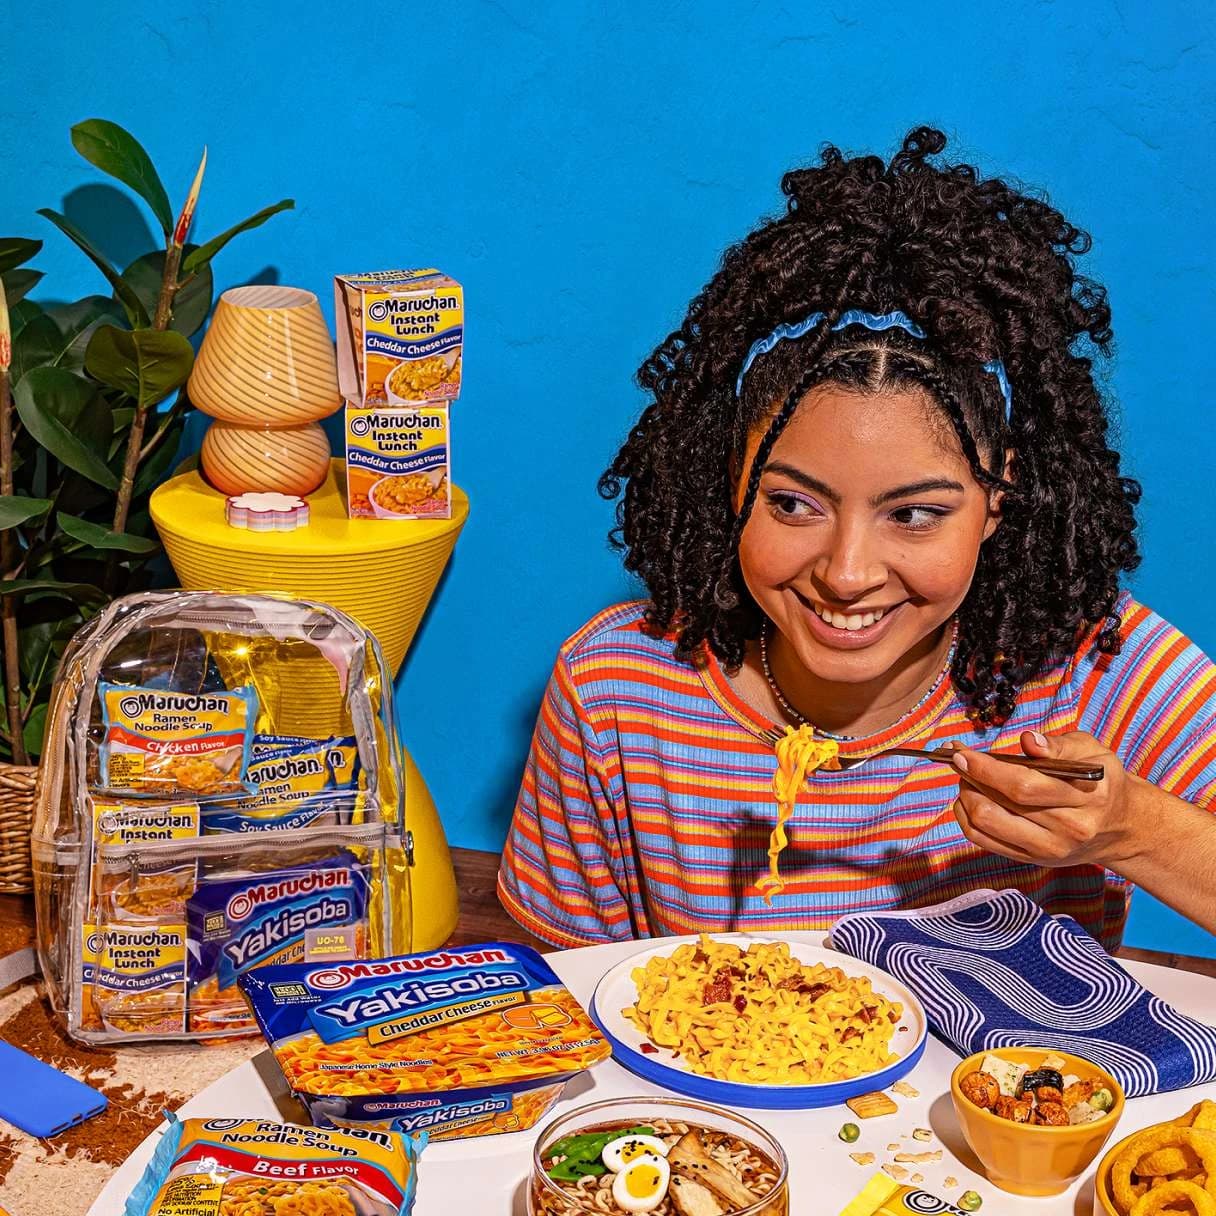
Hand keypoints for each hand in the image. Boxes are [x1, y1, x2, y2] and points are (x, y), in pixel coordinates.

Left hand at [950, 731, 1138, 869]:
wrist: (1123, 826)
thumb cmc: (1102, 782)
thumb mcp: (1092, 752)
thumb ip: (1059, 745)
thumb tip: (1028, 740)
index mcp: (1085, 798)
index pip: (1024, 785)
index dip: (985, 768)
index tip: (962, 753)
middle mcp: (1067, 829)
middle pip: (1000, 805)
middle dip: (970, 778)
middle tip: (959, 759)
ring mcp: (1049, 850)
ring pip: (987, 824)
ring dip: (966, 797)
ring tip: (966, 777)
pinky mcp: (1033, 860)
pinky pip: (985, 841)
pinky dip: (966, 818)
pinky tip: (968, 799)